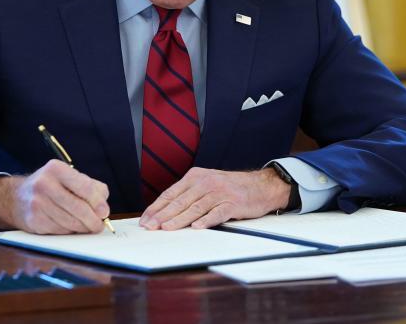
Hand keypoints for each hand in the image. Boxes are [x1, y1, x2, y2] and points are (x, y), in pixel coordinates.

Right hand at [0, 159, 110, 233]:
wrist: (17, 198)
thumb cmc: (50, 186)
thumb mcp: (68, 177)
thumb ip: (90, 187)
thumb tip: (103, 207)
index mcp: (56, 169)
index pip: (84, 187)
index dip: (97, 202)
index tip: (104, 212)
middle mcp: (44, 184)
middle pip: (78, 207)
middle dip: (93, 220)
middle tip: (99, 225)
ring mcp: (37, 203)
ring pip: (70, 222)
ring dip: (83, 228)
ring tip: (87, 226)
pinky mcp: (34, 221)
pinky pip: (60, 230)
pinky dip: (69, 231)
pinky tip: (70, 226)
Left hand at [139, 167, 290, 230]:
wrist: (261, 185)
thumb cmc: (230, 188)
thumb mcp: (206, 184)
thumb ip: (188, 195)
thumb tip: (164, 212)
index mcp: (195, 177)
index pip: (170, 193)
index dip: (156, 207)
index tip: (145, 220)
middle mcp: (205, 182)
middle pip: (180, 201)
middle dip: (162, 215)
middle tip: (150, 227)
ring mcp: (219, 192)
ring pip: (195, 207)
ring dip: (179, 219)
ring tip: (167, 228)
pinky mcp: (233, 203)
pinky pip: (217, 213)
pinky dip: (206, 220)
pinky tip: (197, 227)